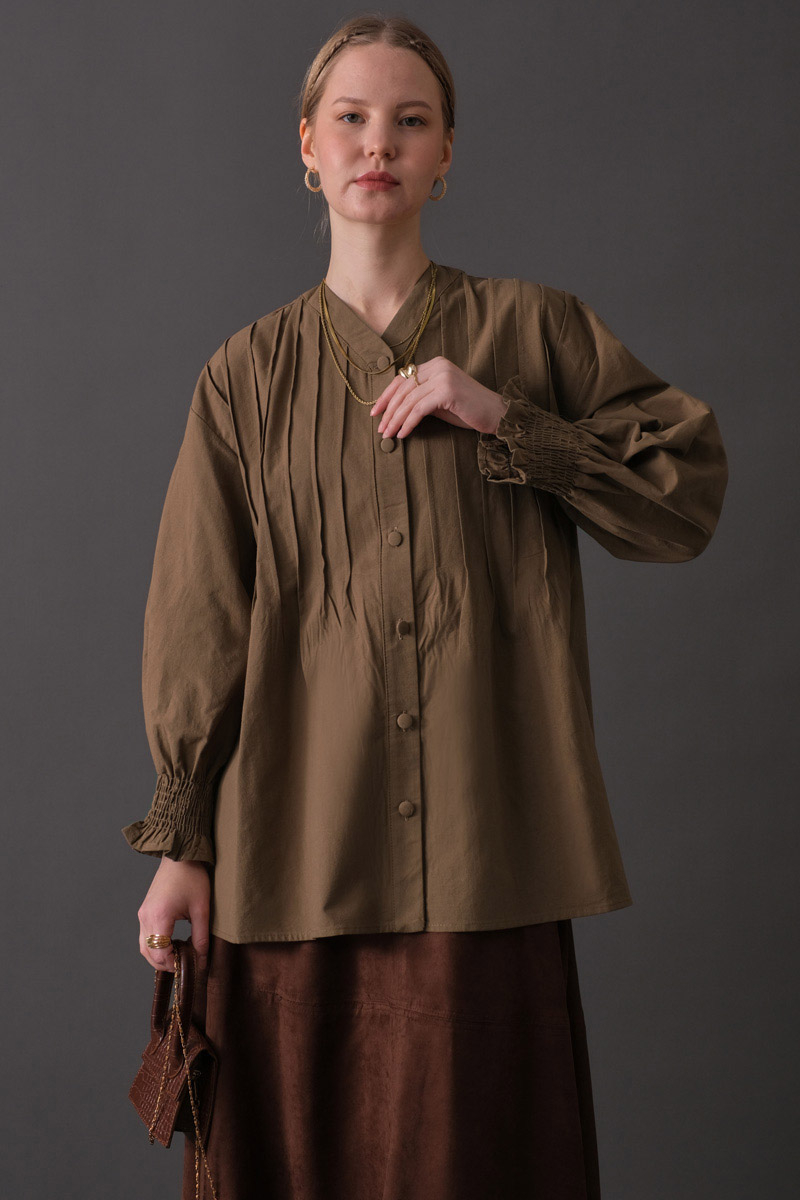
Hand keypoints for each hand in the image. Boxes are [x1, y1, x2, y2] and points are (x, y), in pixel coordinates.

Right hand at [137, 857, 210, 972]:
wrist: (180, 856)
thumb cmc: (192, 877)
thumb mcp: (201, 909)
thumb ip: (201, 937)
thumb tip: (202, 960)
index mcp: (159, 917)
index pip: (161, 954)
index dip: (174, 964)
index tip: (189, 966)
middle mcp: (146, 918)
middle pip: (149, 954)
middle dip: (166, 964)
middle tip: (184, 964)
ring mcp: (143, 914)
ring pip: (144, 947)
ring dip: (158, 956)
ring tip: (179, 955)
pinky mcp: (144, 911)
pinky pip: (145, 936)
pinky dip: (155, 946)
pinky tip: (171, 943)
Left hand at [369, 357, 507, 438]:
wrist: (496, 414)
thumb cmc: (468, 410)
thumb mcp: (439, 401)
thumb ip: (420, 398)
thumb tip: (394, 410)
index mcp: (435, 364)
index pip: (402, 379)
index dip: (386, 396)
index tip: (375, 413)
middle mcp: (438, 366)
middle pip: (403, 389)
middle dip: (388, 411)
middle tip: (380, 429)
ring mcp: (443, 377)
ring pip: (409, 400)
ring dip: (395, 420)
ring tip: (389, 435)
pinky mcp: (447, 391)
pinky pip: (420, 409)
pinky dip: (409, 423)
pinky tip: (403, 434)